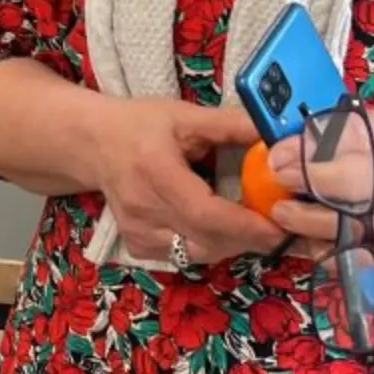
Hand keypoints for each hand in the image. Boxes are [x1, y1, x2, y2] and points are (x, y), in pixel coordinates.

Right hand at [90, 99, 282, 264]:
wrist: (92, 143)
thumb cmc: (140, 125)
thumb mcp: (185, 116)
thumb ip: (232, 125)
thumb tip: (278, 134)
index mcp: (155, 172)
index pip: (205, 214)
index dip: (245, 226)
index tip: (280, 226)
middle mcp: (143, 210)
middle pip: (205, 241)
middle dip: (248, 237)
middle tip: (278, 223)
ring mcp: (137, 233)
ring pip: (197, 254)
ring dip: (231, 244)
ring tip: (251, 224)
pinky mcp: (137, 246)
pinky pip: (183, 257)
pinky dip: (208, 247)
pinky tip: (216, 228)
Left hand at [266, 108, 373, 265]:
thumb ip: (350, 131)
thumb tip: (292, 139)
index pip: (352, 136)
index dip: (309, 146)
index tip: (279, 152)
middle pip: (358, 181)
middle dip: (310, 181)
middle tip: (279, 180)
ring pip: (358, 225)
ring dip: (313, 222)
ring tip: (284, 213)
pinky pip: (366, 257)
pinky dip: (333, 254)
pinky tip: (311, 244)